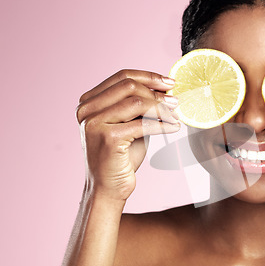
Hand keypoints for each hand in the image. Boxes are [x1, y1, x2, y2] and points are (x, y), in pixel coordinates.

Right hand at [76, 69, 179, 202]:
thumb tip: (166, 88)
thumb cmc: (120, 157)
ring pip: (137, 102)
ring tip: (176, 115)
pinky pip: (142, 124)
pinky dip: (162, 124)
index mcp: (89, 102)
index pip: (121, 77)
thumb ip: (140, 106)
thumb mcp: (129, 124)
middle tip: (176, 101)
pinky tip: (174, 127)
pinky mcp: (107, 138)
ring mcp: (94, 123)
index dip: (149, 77)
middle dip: (157, 92)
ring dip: (162, 108)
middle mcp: (87, 110)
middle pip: (129, 86)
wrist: (108, 188)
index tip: (169, 82)